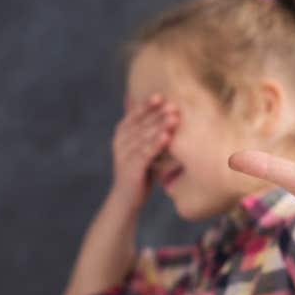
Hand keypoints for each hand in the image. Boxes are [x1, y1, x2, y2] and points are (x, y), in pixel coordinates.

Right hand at [110, 93, 179, 210]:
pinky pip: (145, 153)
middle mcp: (120, 141)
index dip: (147, 105)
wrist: (127, 198)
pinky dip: (156, 144)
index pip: (135, 114)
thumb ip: (148, 130)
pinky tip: (167, 136)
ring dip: (160, 126)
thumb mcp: (143, 147)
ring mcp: (124, 154)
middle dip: (158, 114)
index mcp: (122, 133)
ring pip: (144, 136)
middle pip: (141, 123)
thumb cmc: (140, 170)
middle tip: (174, 105)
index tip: (162, 96)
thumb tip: (164, 111)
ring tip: (174, 118)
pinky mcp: (131, 168)